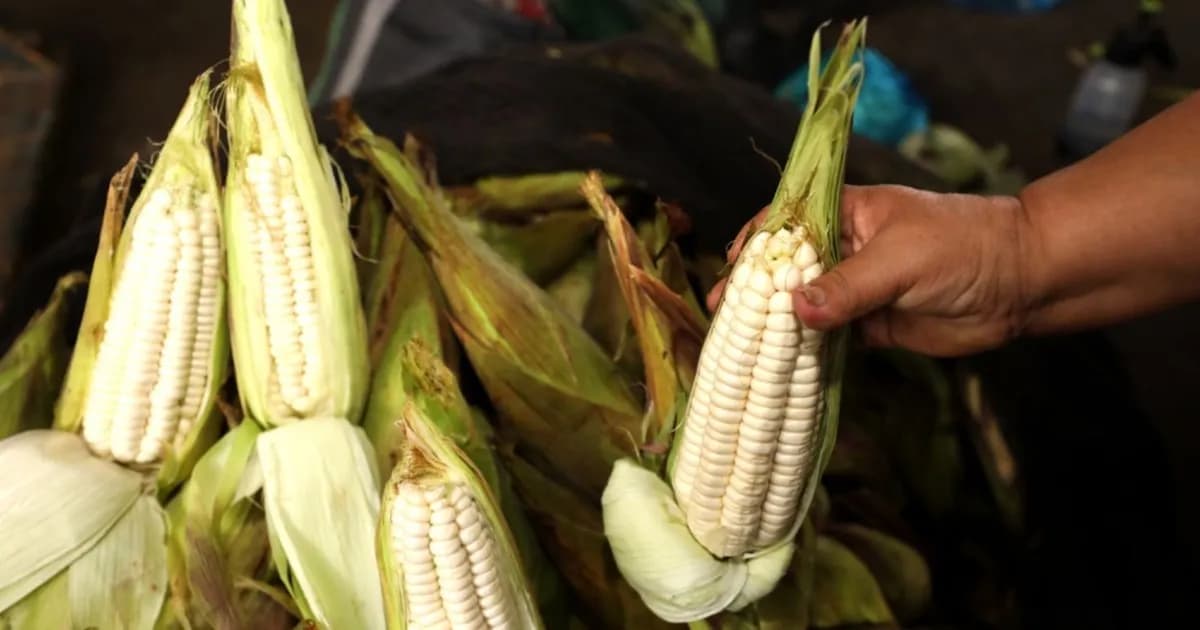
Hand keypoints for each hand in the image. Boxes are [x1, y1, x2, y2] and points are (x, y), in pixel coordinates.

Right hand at [707, 184, 1032, 356]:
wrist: (1020, 283)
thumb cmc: (961, 247)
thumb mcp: (899, 260)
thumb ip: (847, 286)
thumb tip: (794, 309)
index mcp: (846, 215)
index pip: (787, 223)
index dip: (755, 244)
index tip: (731, 270)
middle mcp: (844, 250)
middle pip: (788, 269)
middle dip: (757, 291)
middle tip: (726, 317)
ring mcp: (857, 289)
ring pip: (806, 307)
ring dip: (778, 325)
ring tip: (743, 346)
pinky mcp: (871, 325)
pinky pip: (828, 338)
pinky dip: (807, 351)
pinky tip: (782, 365)